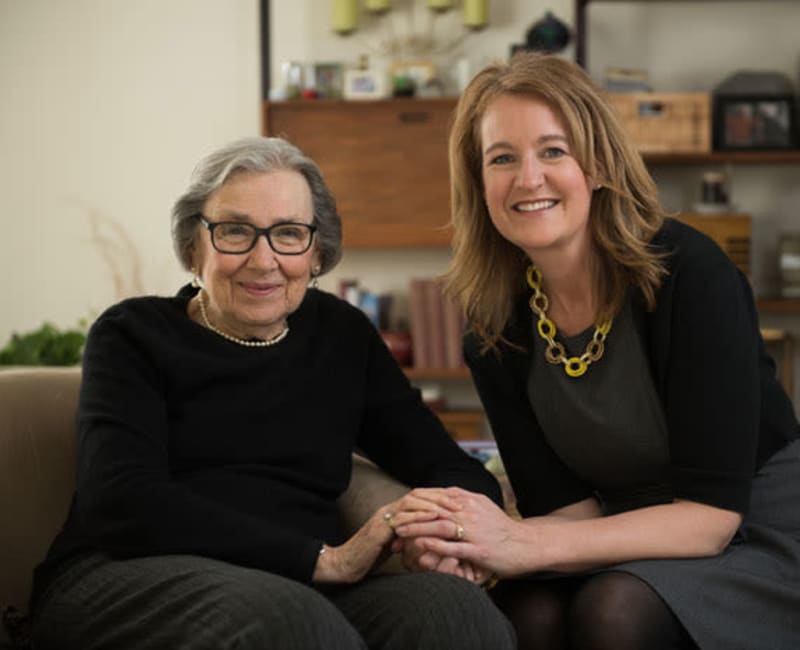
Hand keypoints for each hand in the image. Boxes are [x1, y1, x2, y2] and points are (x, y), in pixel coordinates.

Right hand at [312, 488, 459, 583]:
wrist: (345, 566)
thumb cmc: (369, 559)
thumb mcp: (394, 546)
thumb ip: (409, 537)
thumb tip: (431, 538)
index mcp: (393, 512)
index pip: (419, 497)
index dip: (439, 497)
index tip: (459, 501)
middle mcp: (388, 510)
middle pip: (417, 494)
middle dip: (440, 496)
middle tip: (459, 502)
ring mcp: (382, 517)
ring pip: (410, 501)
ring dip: (433, 503)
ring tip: (451, 509)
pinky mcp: (378, 529)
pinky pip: (401, 518)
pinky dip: (419, 516)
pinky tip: (433, 517)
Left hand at [393, 487, 528, 577]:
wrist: (527, 545)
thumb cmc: (502, 528)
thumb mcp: (483, 506)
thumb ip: (463, 498)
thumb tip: (443, 493)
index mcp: (470, 501)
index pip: (437, 499)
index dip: (416, 504)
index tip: (399, 511)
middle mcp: (471, 513)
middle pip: (434, 511)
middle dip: (411, 517)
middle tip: (392, 524)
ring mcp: (476, 532)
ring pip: (441, 527)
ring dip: (418, 529)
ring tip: (399, 532)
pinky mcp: (480, 550)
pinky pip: (455, 547)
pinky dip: (436, 545)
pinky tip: (422, 545)